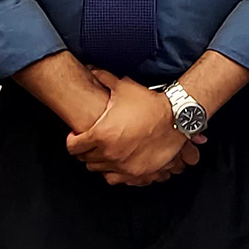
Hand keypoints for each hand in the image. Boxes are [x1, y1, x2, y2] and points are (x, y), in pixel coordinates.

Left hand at [66, 70, 201, 185]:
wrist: (176, 118)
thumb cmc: (150, 104)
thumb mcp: (123, 87)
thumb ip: (103, 77)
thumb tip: (90, 68)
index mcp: (101, 135)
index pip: (73, 147)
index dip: (72, 141)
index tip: (77, 137)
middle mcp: (110, 153)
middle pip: (86, 160)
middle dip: (86, 151)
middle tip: (92, 143)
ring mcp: (124, 166)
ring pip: (100, 171)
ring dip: (100, 162)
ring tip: (105, 152)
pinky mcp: (137, 173)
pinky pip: (116, 180)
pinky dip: (114, 173)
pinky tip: (117, 163)